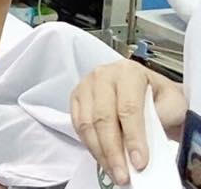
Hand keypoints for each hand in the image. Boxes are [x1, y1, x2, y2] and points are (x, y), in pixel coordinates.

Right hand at [69, 59, 187, 184]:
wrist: (148, 92)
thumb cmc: (159, 97)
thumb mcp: (172, 102)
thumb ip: (161, 116)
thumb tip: (145, 139)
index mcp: (128, 72)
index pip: (128, 109)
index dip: (133, 138)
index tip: (139, 162)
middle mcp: (103, 75)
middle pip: (103, 118)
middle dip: (113, 151)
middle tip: (122, 174)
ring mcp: (86, 86)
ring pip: (87, 124)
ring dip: (100, 152)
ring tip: (113, 171)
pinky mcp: (76, 98)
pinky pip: (77, 125)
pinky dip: (89, 145)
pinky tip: (102, 158)